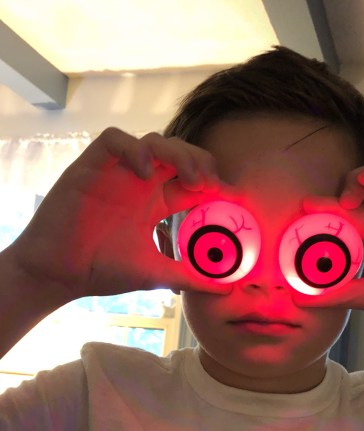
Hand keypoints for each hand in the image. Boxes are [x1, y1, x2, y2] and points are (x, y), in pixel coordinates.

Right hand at [6, 127, 227, 300]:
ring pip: (154, 141)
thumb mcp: (156, 273)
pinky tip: (145, 172)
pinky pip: (114, 139)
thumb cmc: (103, 270)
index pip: (193, 181)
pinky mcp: (91, 166)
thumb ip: (190, 276)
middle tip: (211, 185)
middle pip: (180, 153)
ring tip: (190, 178)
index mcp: (157, 202)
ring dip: (177, 152)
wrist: (60, 274)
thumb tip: (227, 287)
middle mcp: (141, 182)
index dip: (216, 183)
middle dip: (200, 161)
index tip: (234, 198)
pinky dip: (133, 149)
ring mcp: (117, 173)